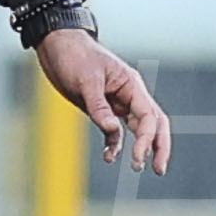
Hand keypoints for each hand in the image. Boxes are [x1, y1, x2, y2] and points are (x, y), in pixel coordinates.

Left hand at [39, 30, 172, 172]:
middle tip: (158, 170)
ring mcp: (117, 102)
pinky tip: (108, 156)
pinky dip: (114, 144)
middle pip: (154, 123)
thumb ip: (99, 107)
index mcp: (131, 85)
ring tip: (137, 167)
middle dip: (158, 146)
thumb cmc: (74, 56)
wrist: (56, 44)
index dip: (147, 140)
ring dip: (140, 147)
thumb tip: (112, 131)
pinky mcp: (102, 108)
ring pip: (138, 128)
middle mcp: (129, 94)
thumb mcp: (86, 81)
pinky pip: (114, 130)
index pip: (149, 116)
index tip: (137, 160)